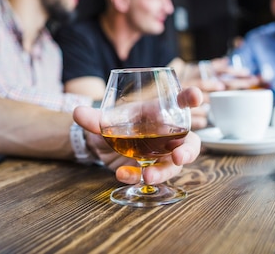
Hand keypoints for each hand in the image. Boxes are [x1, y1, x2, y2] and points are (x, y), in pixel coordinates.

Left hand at [73, 87, 202, 184]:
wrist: (102, 144)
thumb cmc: (114, 124)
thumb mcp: (104, 120)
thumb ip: (93, 118)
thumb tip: (78, 112)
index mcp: (160, 112)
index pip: (181, 102)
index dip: (191, 98)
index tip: (196, 97)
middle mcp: (167, 133)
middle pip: (189, 142)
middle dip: (188, 152)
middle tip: (178, 157)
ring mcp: (162, 153)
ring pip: (173, 166)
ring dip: (163, 173)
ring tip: (148, 177)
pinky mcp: (152, 169)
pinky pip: (151, 176)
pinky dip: (136, 177)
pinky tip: (122, 175)